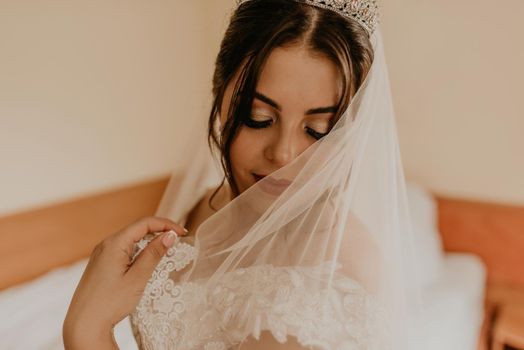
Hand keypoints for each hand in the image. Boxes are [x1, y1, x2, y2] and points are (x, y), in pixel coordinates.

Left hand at [63, 216, 187, 348]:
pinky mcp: (101, 264)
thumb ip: (154, 254)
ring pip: (131, 240)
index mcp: (114, 243)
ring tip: (166, 253)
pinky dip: (139, 252)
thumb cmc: (110, 303)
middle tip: (178, 242)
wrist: (84, 325)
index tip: (183, 233)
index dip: (166, 225)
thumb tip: (170, 235)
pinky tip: (147, 263)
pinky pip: (123, 250)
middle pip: (137, 229)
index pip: (145, 223)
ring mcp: (101, 254)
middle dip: (159, 232)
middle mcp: (105, 244)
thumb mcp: (137, 278)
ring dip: (150, 243)